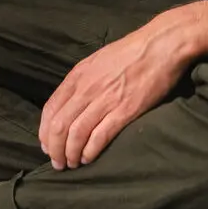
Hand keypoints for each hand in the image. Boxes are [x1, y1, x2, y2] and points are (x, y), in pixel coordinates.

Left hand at [38, 22, 188, 168]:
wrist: (162, 45)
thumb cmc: (132, 51)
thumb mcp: (98, 60)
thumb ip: (82, 81)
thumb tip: (71, 103)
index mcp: (78, 75)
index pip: (50, 109)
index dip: (45, 132)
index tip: (47, 145)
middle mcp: (87, 88)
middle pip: (59, 126)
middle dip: (54, 149)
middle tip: (58, 162)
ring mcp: (106, 100)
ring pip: (76, 134)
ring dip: (71, 154)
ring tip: (73, 164)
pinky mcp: (125, 111)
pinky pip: (100, 136)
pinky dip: (90, 151)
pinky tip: (89, 158)